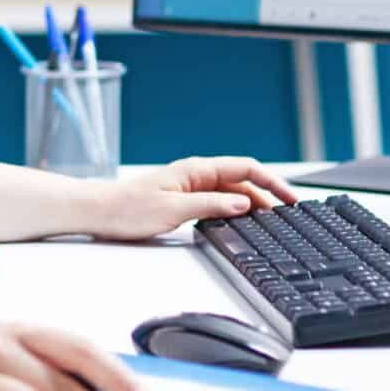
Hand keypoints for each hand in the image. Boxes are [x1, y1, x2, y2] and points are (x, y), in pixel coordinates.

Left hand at [88, 156, 298, 240]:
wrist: (99, 212)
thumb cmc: (128, 208)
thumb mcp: (173, 208)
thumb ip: (210, 204)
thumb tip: (244, 202)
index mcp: (196, 169)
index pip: (245, 167)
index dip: (271, 181)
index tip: (290, 197)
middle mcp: (197, 175)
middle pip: (243, 180)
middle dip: (268, 194)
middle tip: (289, 213)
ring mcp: (192, 187)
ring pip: (232, 192)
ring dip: (253, 204)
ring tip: (273, 221)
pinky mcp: (185, 201)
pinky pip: (218, 202)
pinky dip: (235, 210)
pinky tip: (243, 223)